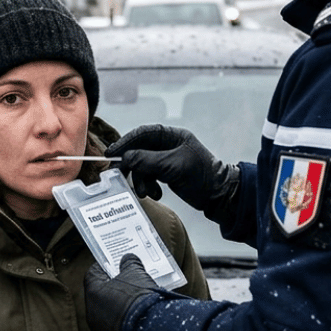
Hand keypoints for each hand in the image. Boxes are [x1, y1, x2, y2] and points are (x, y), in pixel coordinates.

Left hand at [84, 254, 159, 330]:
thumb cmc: (140, 300)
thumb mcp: (137, 274)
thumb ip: (130, 264)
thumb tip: (128, 259)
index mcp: (93, 293)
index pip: (92, 274)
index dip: (103, 268)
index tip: (113, 266)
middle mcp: (92, 314)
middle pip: (100, 297)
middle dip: (112, 290)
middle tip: (127, 285)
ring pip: (107, 318)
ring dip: (118, 311)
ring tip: (135, 305)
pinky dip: (124, 329)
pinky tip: (137, 324)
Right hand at [105, 125, 239, 224]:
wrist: (218, 195)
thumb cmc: (201, 175)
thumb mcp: (172, 166)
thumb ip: (147, 160)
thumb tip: (126, 158)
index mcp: (172, 135)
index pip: (142, 134)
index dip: (125, 142)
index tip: (112, 153)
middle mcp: (167, 145)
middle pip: (139, 151)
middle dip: (132, 166)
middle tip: (121, 176)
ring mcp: (166, 159)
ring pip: (143, 166)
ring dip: (141, 180)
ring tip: (146, 192)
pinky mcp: (166, 173)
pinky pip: (149, 176)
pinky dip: (149, 186)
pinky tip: (156, 194)